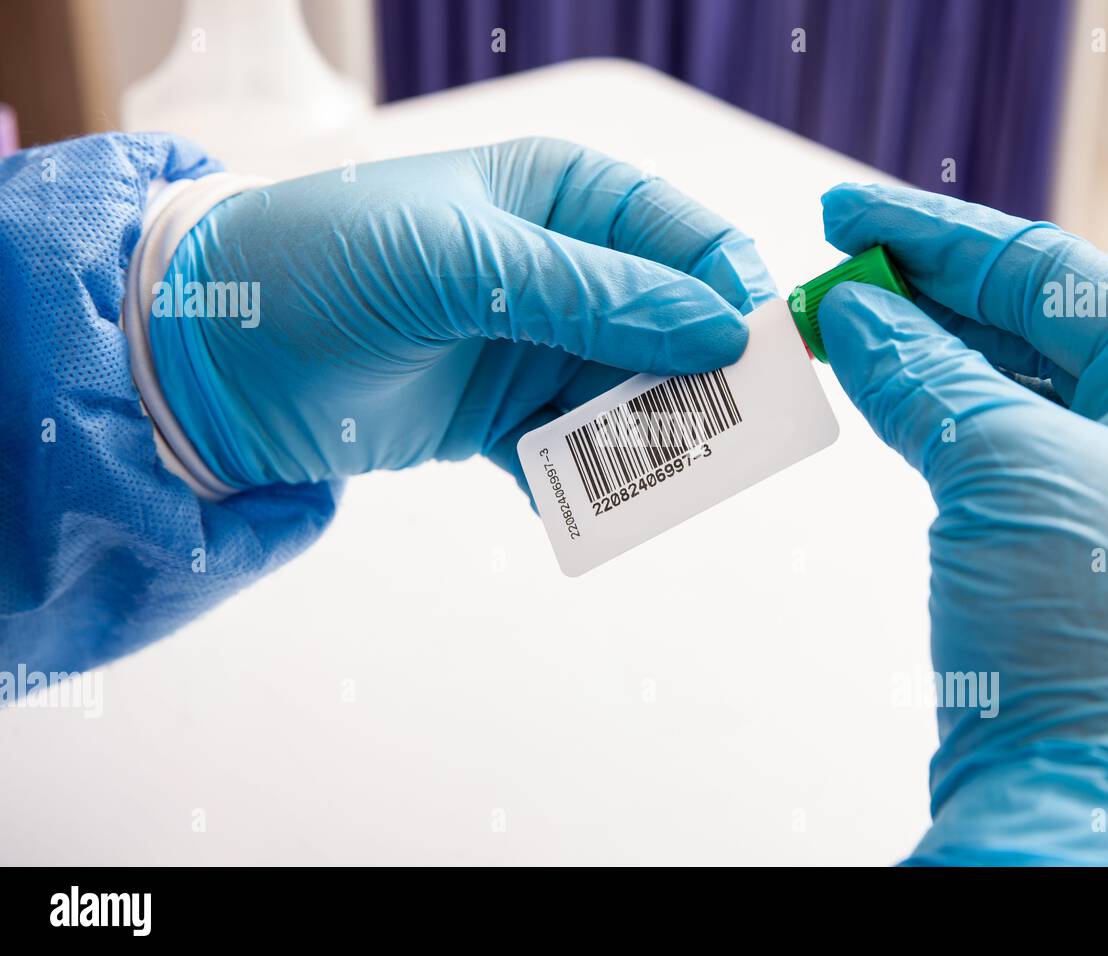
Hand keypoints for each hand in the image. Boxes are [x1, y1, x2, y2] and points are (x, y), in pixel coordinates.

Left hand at [149, 138, 773, 488]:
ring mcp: (536, 346)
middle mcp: (564, 269)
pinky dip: (586, 480)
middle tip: (730, 431)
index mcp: (562, 196)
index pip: (682, 232)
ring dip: (651, 436)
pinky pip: (574, 451)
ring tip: (660, 478)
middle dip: (704, 375)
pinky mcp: (505, 416)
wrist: (216, 354)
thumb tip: (718, 327)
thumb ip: (591, 293)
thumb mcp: (461, 261)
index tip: (761, 346)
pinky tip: (584, 503)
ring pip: (631, 393)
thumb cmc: (326, 264)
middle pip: (672, 321)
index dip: (731, 285)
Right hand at [818, 183, 1107, 864]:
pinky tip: (870, 379)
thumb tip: (856, 311)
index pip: (1061, 279)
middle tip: (830, 260)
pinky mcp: (1057, 548)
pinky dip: (919, 410)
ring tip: (835, 312)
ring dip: (914, 348)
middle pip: (1032, 326)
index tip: (853, 213)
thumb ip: (927, 374)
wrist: (1080, 811)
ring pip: (1000, 387)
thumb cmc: (1102, 649)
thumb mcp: (1012, 471)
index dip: (946, 236)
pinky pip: (982, 448)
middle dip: (926, 289)